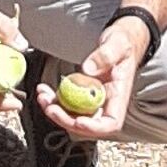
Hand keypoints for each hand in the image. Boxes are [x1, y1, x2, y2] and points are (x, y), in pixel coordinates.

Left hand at [33, 18, 146, 142]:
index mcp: (120, 95)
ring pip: (74, 116)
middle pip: (88, 124)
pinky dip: (55, 101)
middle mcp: (107, 102)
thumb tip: (88, 69)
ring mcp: (93, 100)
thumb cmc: (123, 43)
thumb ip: (105, 55)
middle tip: (50, 108)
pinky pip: (68, 105)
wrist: (121, 40)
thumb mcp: (118, 43)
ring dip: (56, 112)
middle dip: (66, 120)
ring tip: (43, 97)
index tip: (78, 120)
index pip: (111, 123)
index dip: (94, 127)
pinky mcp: (83, 94)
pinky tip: (45, 91)